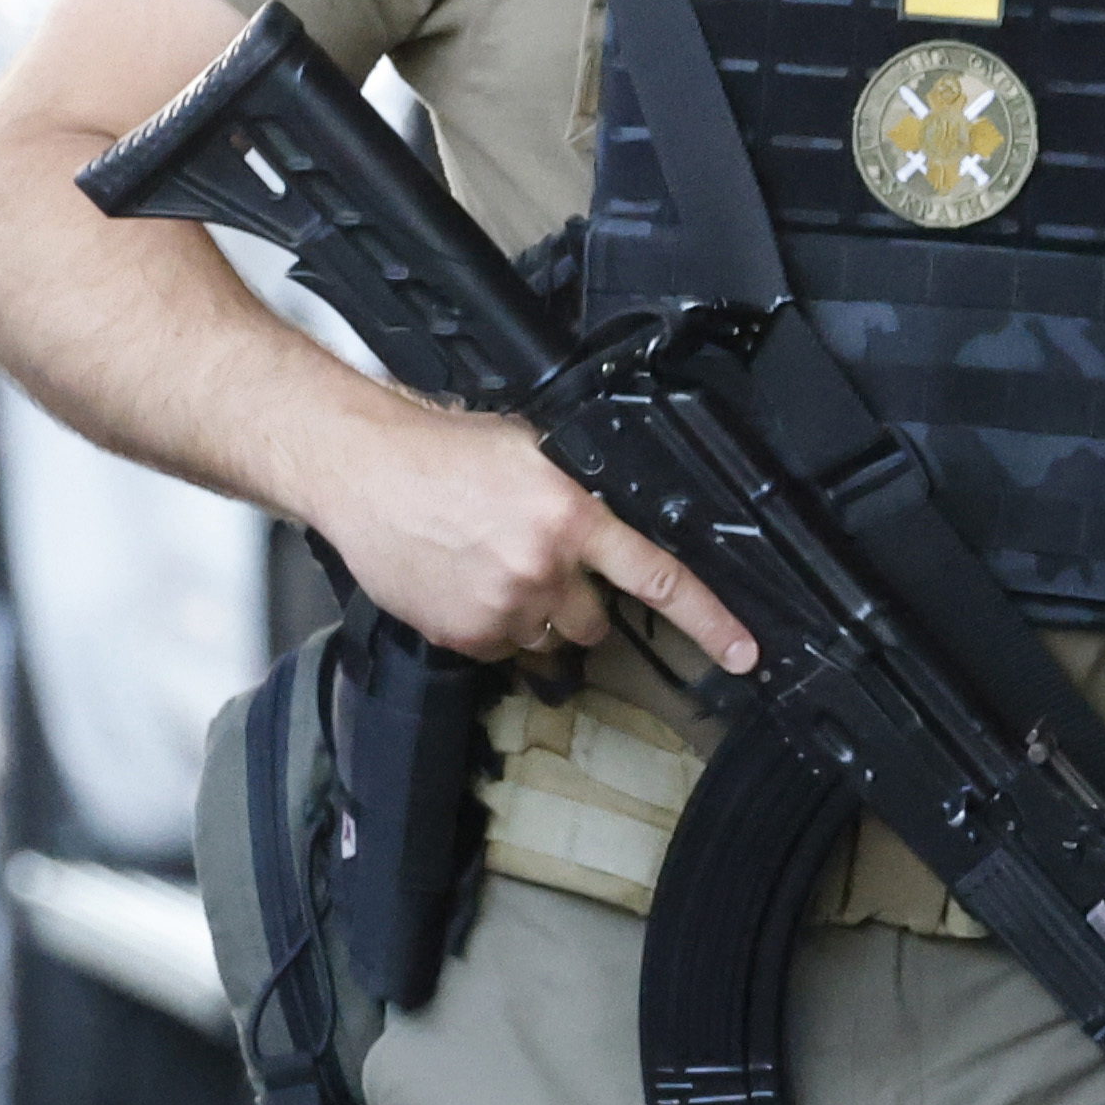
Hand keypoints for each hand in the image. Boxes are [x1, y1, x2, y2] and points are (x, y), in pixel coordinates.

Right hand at [298, 387, 757, 670]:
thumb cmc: (441, 450)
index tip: (744, 654)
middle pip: (596, 624)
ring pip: (546, 638)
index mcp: (572, 518)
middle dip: (579, 604)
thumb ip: (581, 492)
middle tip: (540, 567)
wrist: (360, 468)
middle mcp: (543, 569)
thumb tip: (623, 515)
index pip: (660, 579)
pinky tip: (462, 583)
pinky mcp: (462, 634)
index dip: (710, 622)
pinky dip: (489, 626)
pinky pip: (499, 650)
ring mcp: (501, 608)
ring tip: (492, 569)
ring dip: (533, 616)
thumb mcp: (532, 450)